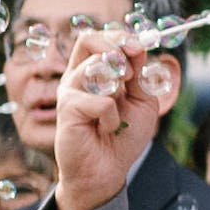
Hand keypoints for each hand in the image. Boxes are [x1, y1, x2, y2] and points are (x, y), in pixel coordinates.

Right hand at [25, 28, 160, 209]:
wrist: (107, 171)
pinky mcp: (67, 109)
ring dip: (118, 91)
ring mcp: (70, 91)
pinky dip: (112, 117)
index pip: (101, 38)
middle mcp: (78, 76)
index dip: (121, 38)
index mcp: (95, 71)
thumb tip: (140, 49)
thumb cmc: (123, 137)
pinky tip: (106, 130)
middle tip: (129, 72)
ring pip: (97, 69)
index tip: (140, 49)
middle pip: (87, 39)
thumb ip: (140, 76)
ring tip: (119, 113)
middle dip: (115, 48)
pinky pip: (100, 101)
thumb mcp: (142, 102)